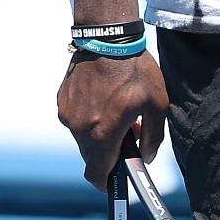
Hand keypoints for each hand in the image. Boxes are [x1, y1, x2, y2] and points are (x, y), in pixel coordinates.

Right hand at [57, 51, 168, 190]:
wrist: (107, 37)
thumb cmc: (135, 69)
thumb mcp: (157, 102)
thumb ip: (154, 136)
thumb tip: (146, 157)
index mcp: (103, 133)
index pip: (97, 174)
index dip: (106, 182)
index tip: (116, 179)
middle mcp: (80, 127)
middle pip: (92, 155)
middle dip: (110, 150)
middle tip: (129, 131)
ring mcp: (68, 113)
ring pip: (84, 135)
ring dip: (99, 131)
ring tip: (117, 107)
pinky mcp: (62, 99)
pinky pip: (76, 117)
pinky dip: (90, 115)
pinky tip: (104, 95)